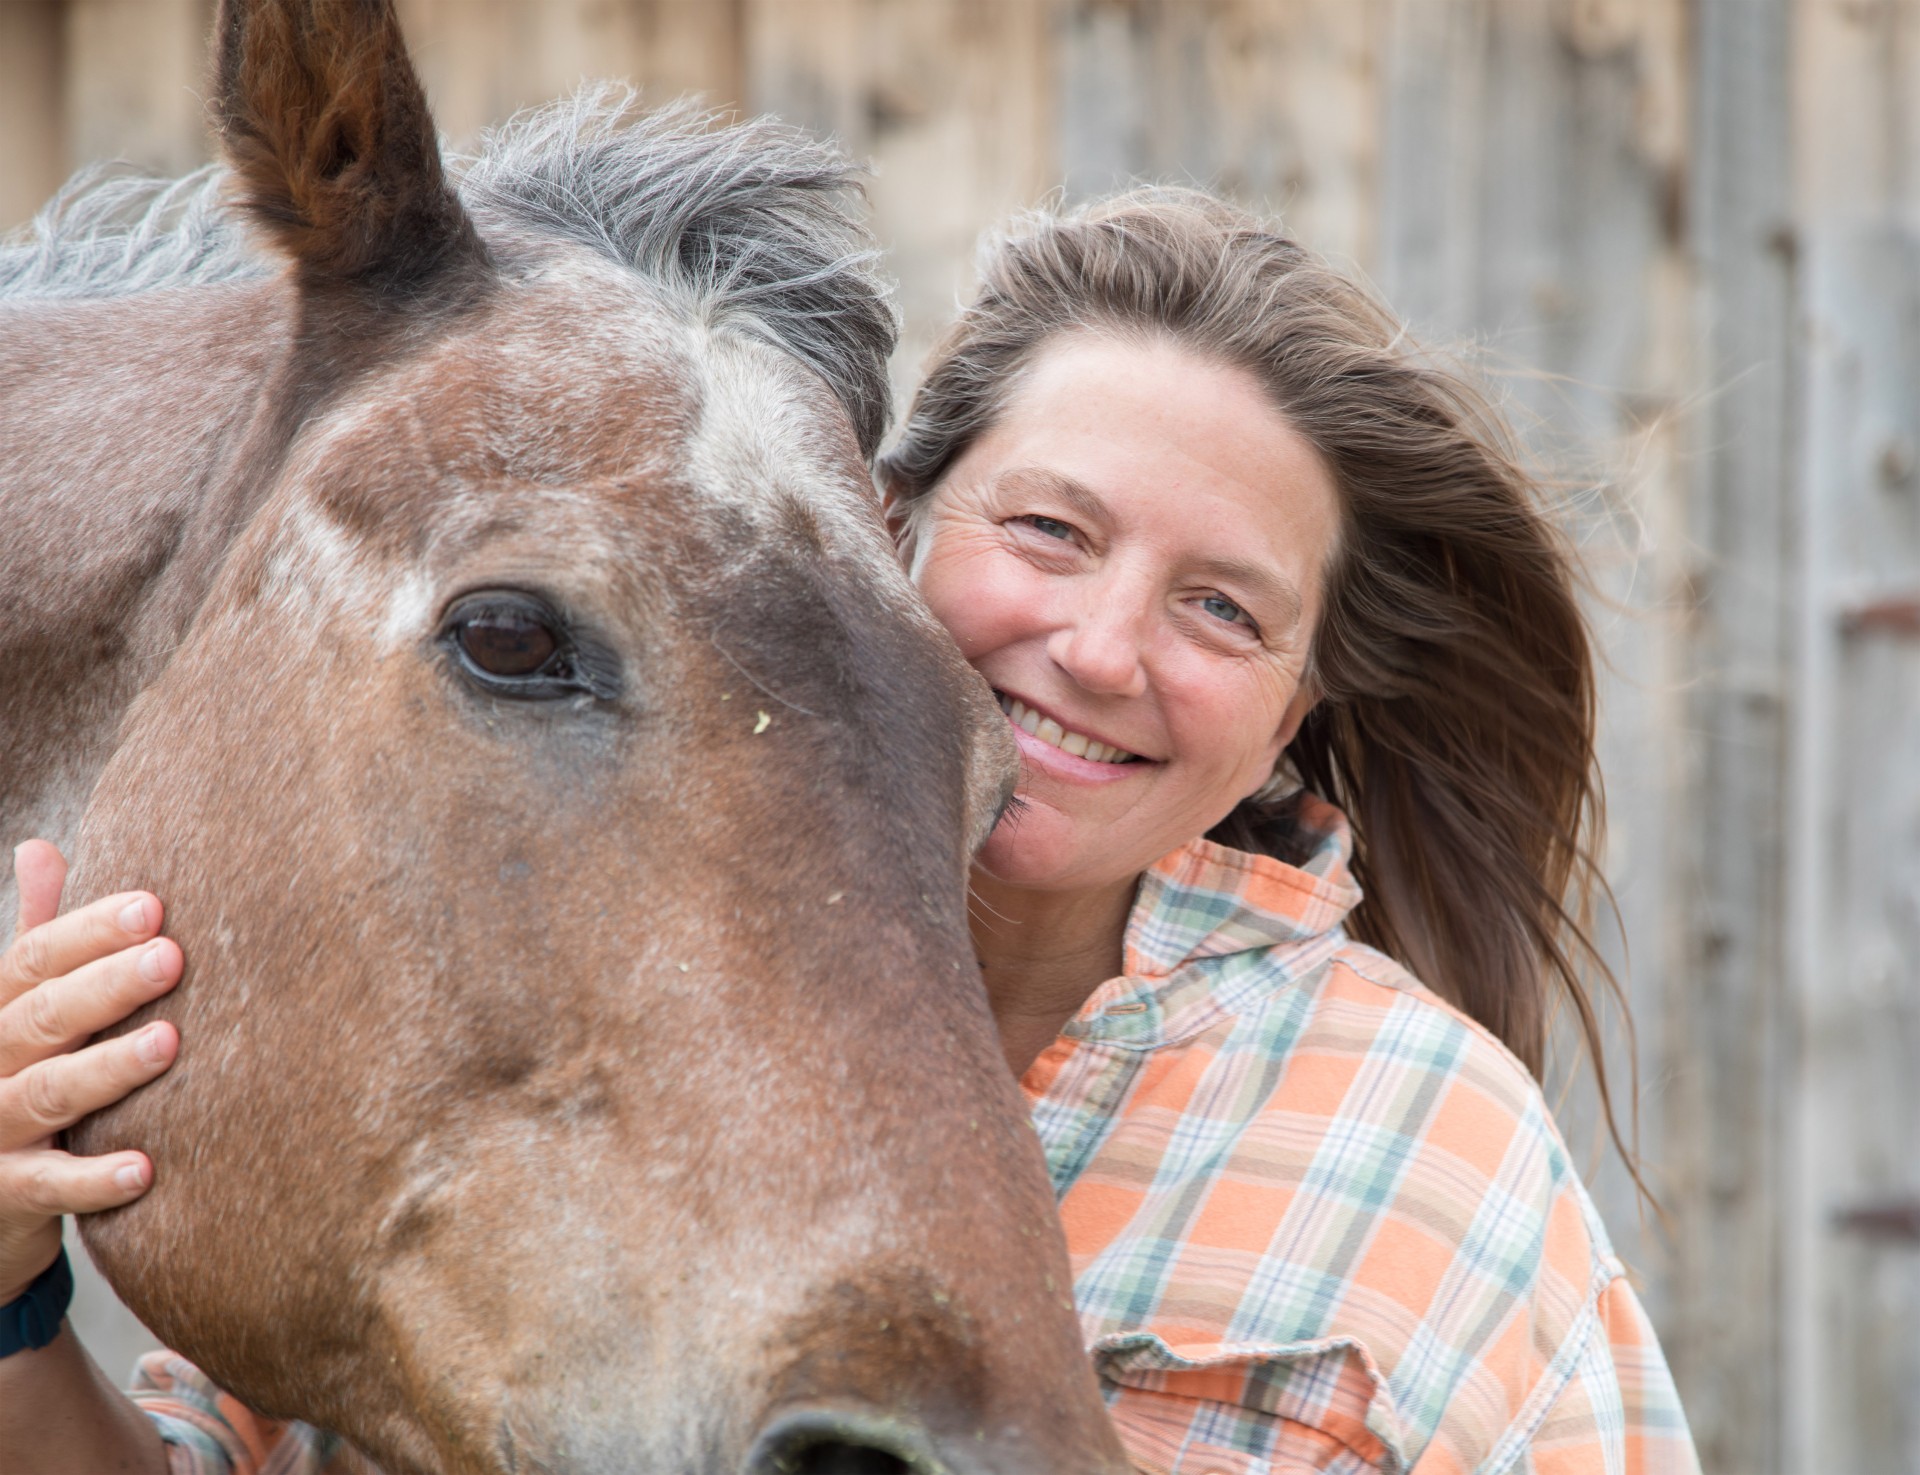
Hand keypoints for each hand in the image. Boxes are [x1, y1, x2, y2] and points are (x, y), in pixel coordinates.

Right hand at [0, 841, 179, 1304]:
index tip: (153, 905)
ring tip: (170, 1042)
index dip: (89, 931)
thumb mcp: (19, 1006)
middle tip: (172, 956)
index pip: (34, 961)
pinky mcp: (6, 1194)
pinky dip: (94, 1179)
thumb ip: (39, 939)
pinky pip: (48, 1186)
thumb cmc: (19, 1077)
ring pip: (49, 1093)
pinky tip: (145, 1169)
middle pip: (44, 1017)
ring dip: (108, 1068)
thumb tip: (39, 845)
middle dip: (107, 986)